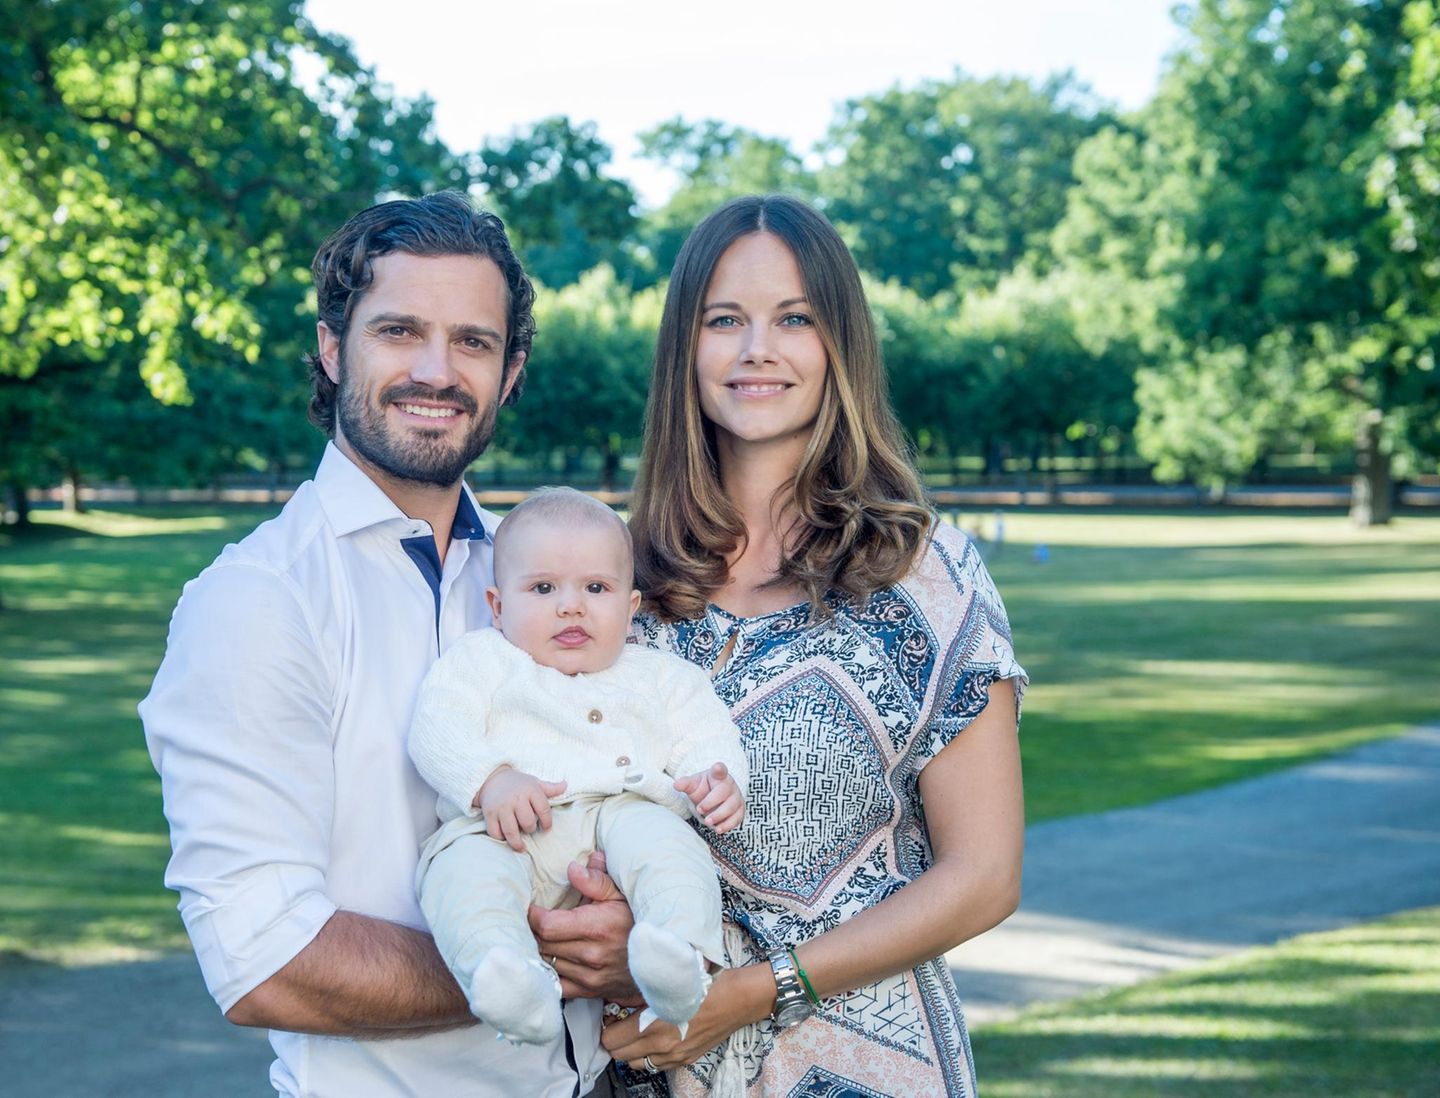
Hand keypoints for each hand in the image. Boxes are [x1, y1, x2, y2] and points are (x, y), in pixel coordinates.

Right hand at [478, 767, 566, 851]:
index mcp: (530, 790)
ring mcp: (502, 807)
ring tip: (521, 846)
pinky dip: (500, 838)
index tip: (547, 827)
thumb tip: (565, 785)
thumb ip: (550, 788)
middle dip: (530, 829)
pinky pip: (495, 832)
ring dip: (517, 841)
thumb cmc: (518, 783)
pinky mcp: (489, 814)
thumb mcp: (535, 782)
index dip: (547, 822)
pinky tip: (505, 838)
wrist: (493, 778)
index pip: (544, 809)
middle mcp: (516, 799)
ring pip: (511, 831)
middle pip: (527, 822)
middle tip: (530, 829)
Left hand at [528, 853, 640, 1002]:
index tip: (533, 908)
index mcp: (597, 927)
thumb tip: (572, 869)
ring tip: (545, 937)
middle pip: (543, 944)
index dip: (534, 915)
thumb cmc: (636, 920)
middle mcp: (591, 955)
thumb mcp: (621, 894)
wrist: (657, 959)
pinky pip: (557, 985)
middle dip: (535, 931)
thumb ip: (595, 880)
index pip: (547, 925)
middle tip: (535, 920)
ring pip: (547, 963)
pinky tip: (554, 959)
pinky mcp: (589, 991)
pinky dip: (551, 972)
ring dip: (542, 950)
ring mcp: (589, 976)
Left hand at [602, 964, 771, 1070]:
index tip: (611, 1014)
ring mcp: (675, 1057)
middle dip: (615, 1039)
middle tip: (619, 1022)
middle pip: (619, 1056)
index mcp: (655, 1025)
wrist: (741, 998)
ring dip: (631, 1050)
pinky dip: (649, 1055)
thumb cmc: (708, 981)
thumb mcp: (671, 979)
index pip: (611, 1040)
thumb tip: (621, 993)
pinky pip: (656, 1065)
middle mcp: (662, 1047)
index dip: (607, 1026)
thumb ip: (644, 990)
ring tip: (636, 1031)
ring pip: (636, 1064)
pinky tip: (656, 1037)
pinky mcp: (686, 1060)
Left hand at [673, 762, 744, 832]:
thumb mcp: (693, 785)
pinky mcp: (740, 810)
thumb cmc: (704, 789)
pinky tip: (718, 829)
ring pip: (732, 806)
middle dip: (712, 802)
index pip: (720, 770)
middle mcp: (729, 785)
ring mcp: (736, 797)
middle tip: (699, 810)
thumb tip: (676, 784)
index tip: (717, 768)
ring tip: (708, 822)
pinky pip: (737, 818)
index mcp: (718, 776)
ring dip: (720, 816)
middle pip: (724, 791)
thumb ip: (685, 784)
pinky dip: (728, 825)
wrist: (713, 799)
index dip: (719, 769)